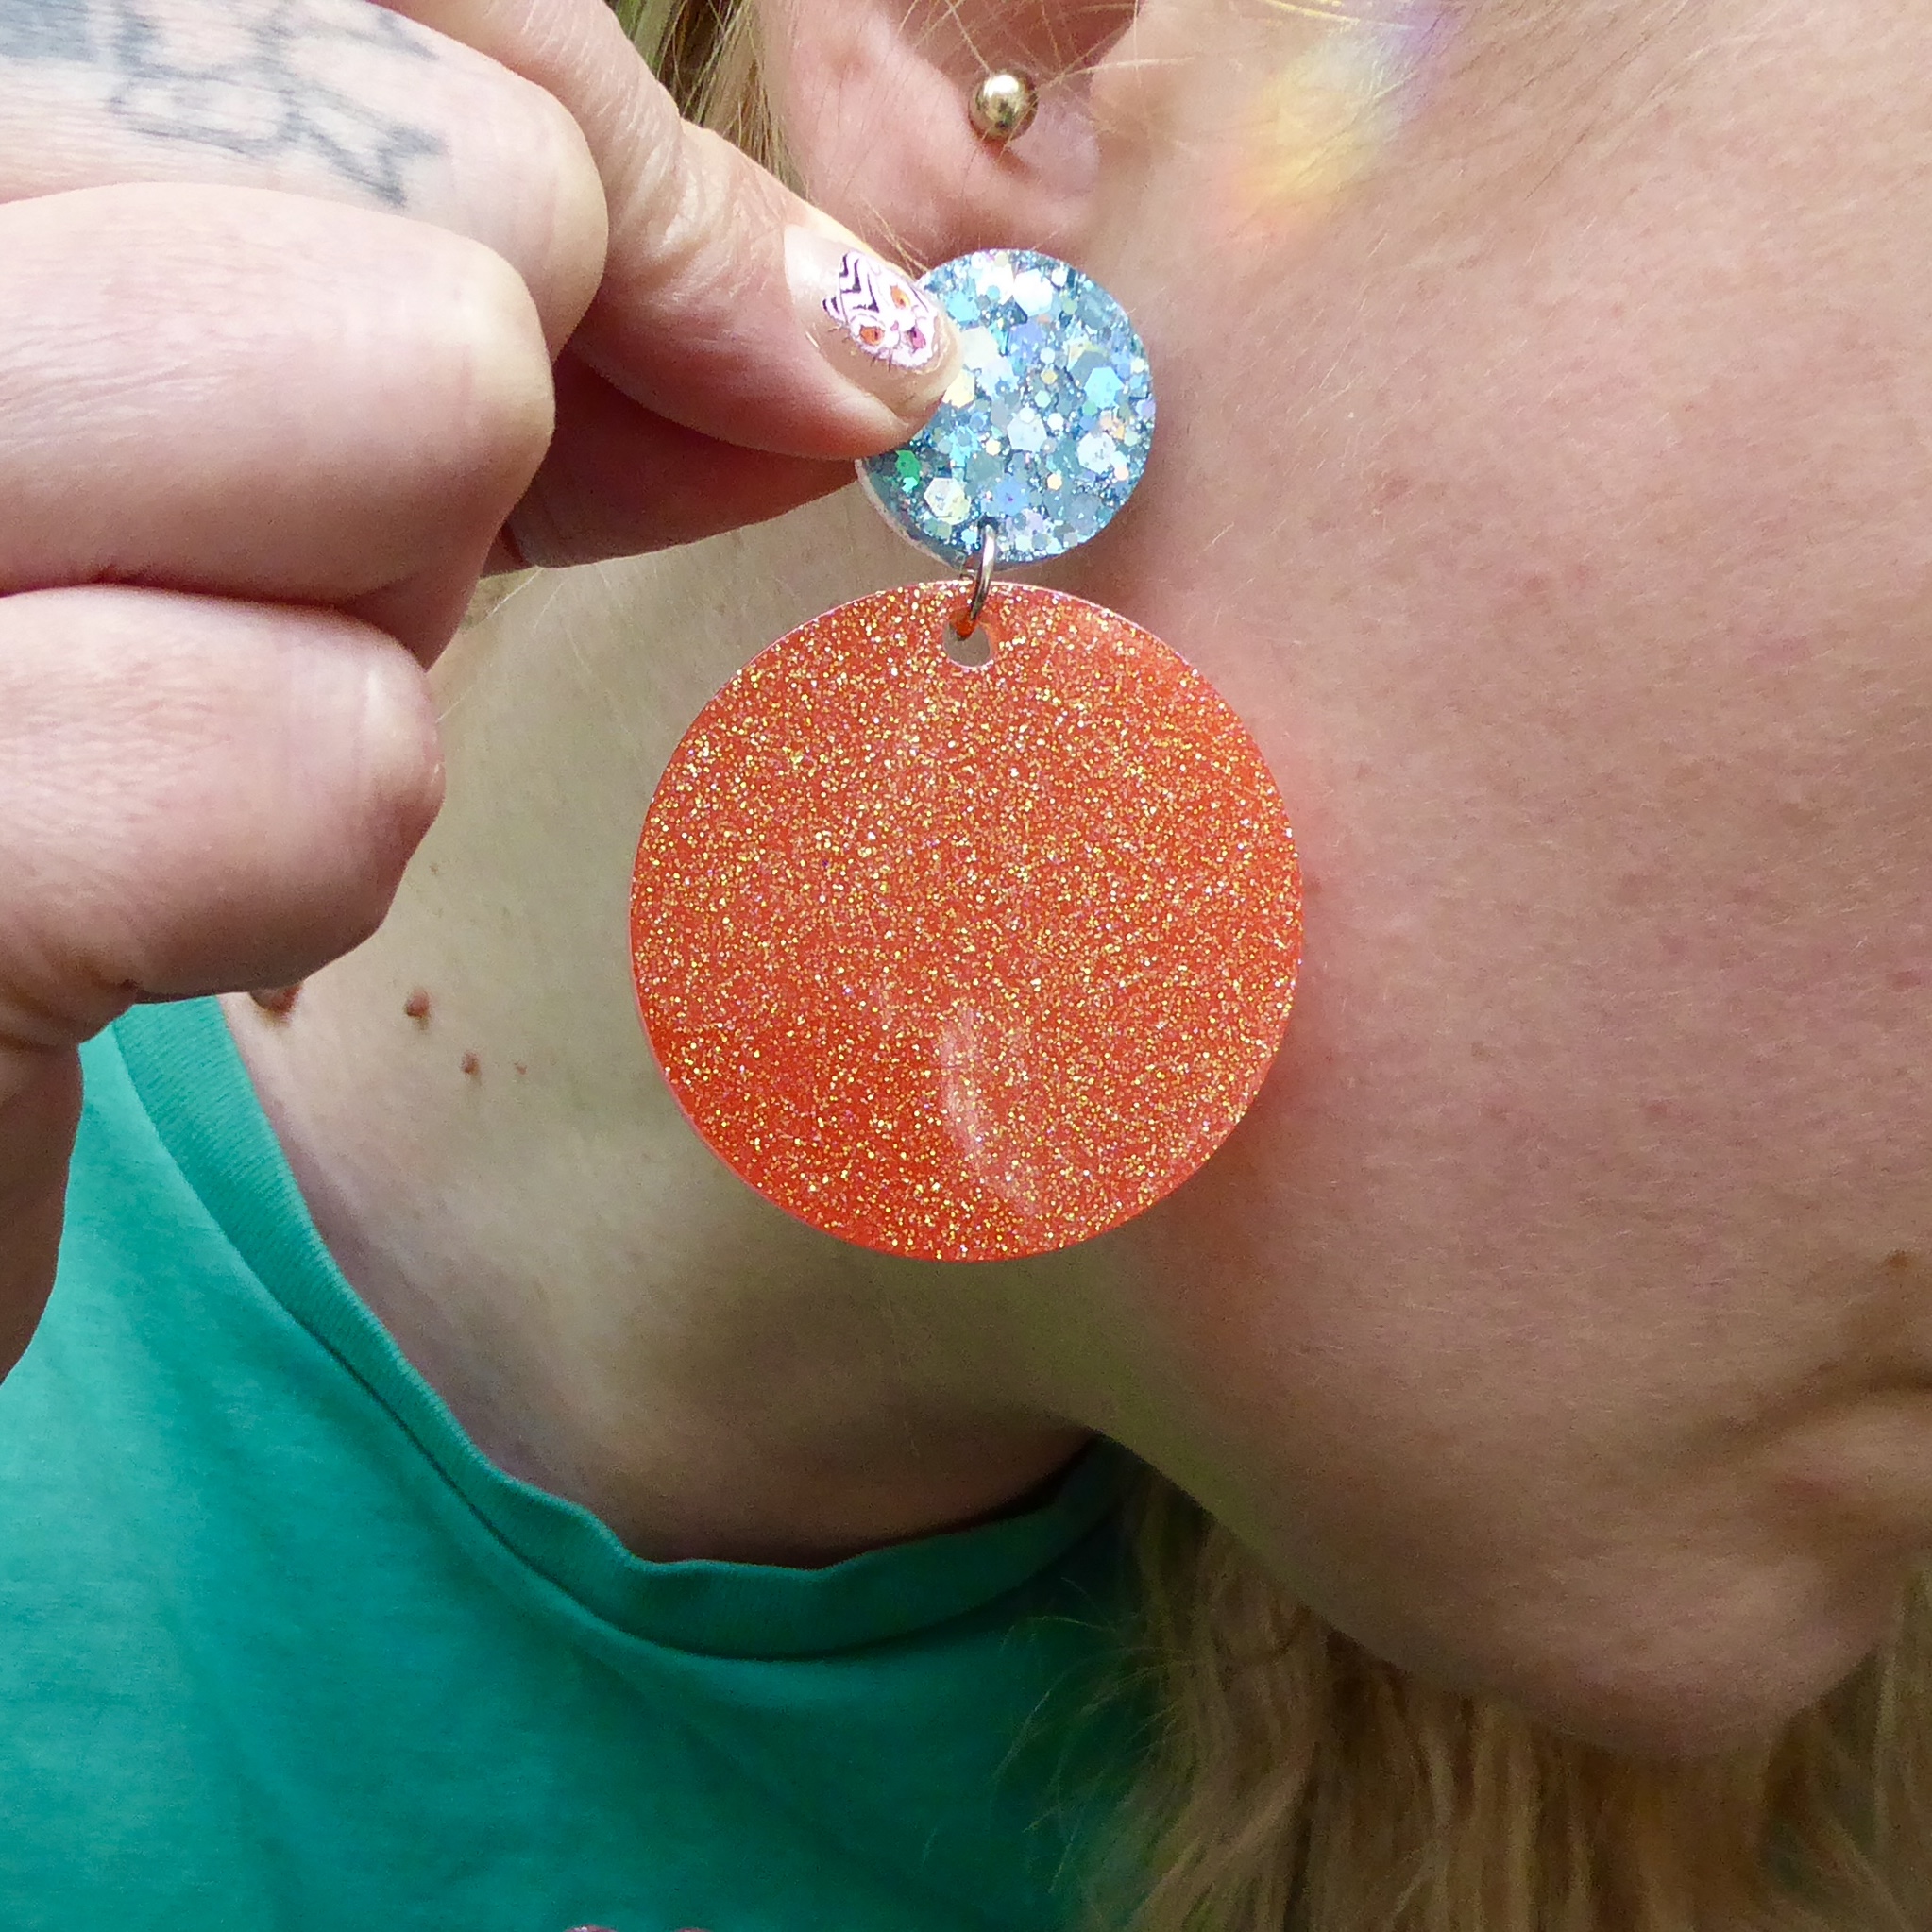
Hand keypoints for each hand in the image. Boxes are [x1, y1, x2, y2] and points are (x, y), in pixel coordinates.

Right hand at [0, 0, 959, 1371]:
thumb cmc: (41, 713)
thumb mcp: (235, 424)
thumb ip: (492, 290)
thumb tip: (848, 331)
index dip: (615, 163)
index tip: (769, 342)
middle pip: (475, 176)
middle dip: (484, 408)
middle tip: (297, 560)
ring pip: (424, 391)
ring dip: (380, 612)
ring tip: (178, 692)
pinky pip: (330, 751)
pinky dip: (298, 851)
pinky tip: (138, 893)